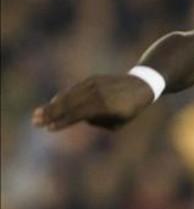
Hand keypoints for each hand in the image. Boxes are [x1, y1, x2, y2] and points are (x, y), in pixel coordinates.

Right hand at [33, 74, 155, 130]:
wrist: (141, 85)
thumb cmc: (130, 109)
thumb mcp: (118, 123)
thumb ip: (97, 122)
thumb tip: (79, 117)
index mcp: (106, 107)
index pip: (79, 116)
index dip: (62, 122)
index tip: (49, 128)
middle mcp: (99, 94)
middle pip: (70, 105)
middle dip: (51, 114)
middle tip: (36, 122)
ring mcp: (94, 84)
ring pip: (69, 95)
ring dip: (52, 105)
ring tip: (38, 114)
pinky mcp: (92, 79)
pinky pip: (74, 89)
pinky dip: (63, 96)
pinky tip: (53, 103)